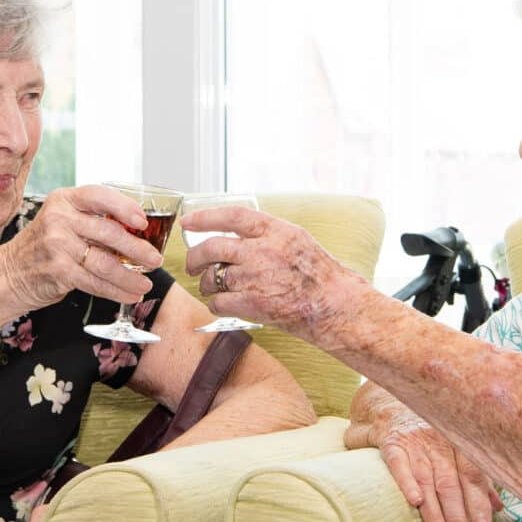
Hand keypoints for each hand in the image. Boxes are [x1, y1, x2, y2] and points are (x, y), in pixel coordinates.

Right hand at [0, 185, 164, 309]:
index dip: (125, 207)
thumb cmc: (44, 245)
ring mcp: (57, 245)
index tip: (143, 222)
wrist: (9, 273)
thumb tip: (139, 231)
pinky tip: (130, 294)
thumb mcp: (63, 220)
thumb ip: (93, 220)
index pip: (100, 196)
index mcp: (64, 200)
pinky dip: (116, 291)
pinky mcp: (58, 271)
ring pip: (105, 262)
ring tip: (146, 283)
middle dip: (138, 249)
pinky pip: (95, 282)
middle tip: (155, 259)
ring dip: (131, 276)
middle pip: (109, 233)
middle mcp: (59, 219)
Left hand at [180, 207, 366, 340]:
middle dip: (194, 257)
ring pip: (212, 278)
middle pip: (212, 247)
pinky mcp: (253, 304)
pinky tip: (224, 305)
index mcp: (275, 231)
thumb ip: (266, 234)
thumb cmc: (318, 274)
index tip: (188, 222)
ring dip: (206, 284)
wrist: (333, 305)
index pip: (232, 216)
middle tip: (192, 264)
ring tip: (213, 287)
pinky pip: (218, 302)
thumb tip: (234, 232)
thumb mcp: (296, 239)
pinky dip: (216, 304)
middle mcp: (263, 251)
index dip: (205, 217)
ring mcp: (257, 278)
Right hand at [345, 385, 501, 521]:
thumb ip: (476, 477)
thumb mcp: (454, 448)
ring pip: (428, 481)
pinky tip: (415, 502)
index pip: (473, 476)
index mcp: (458, 442)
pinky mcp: (390, 442)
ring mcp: (415, 442)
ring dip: (436, 514)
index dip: (479, 504)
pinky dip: (406, 481)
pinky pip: (398, 463)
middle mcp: (439, 442)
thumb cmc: (427, 430)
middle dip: (459, 520)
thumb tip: (498, 507)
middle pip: (451, 485)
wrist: (388, 402)